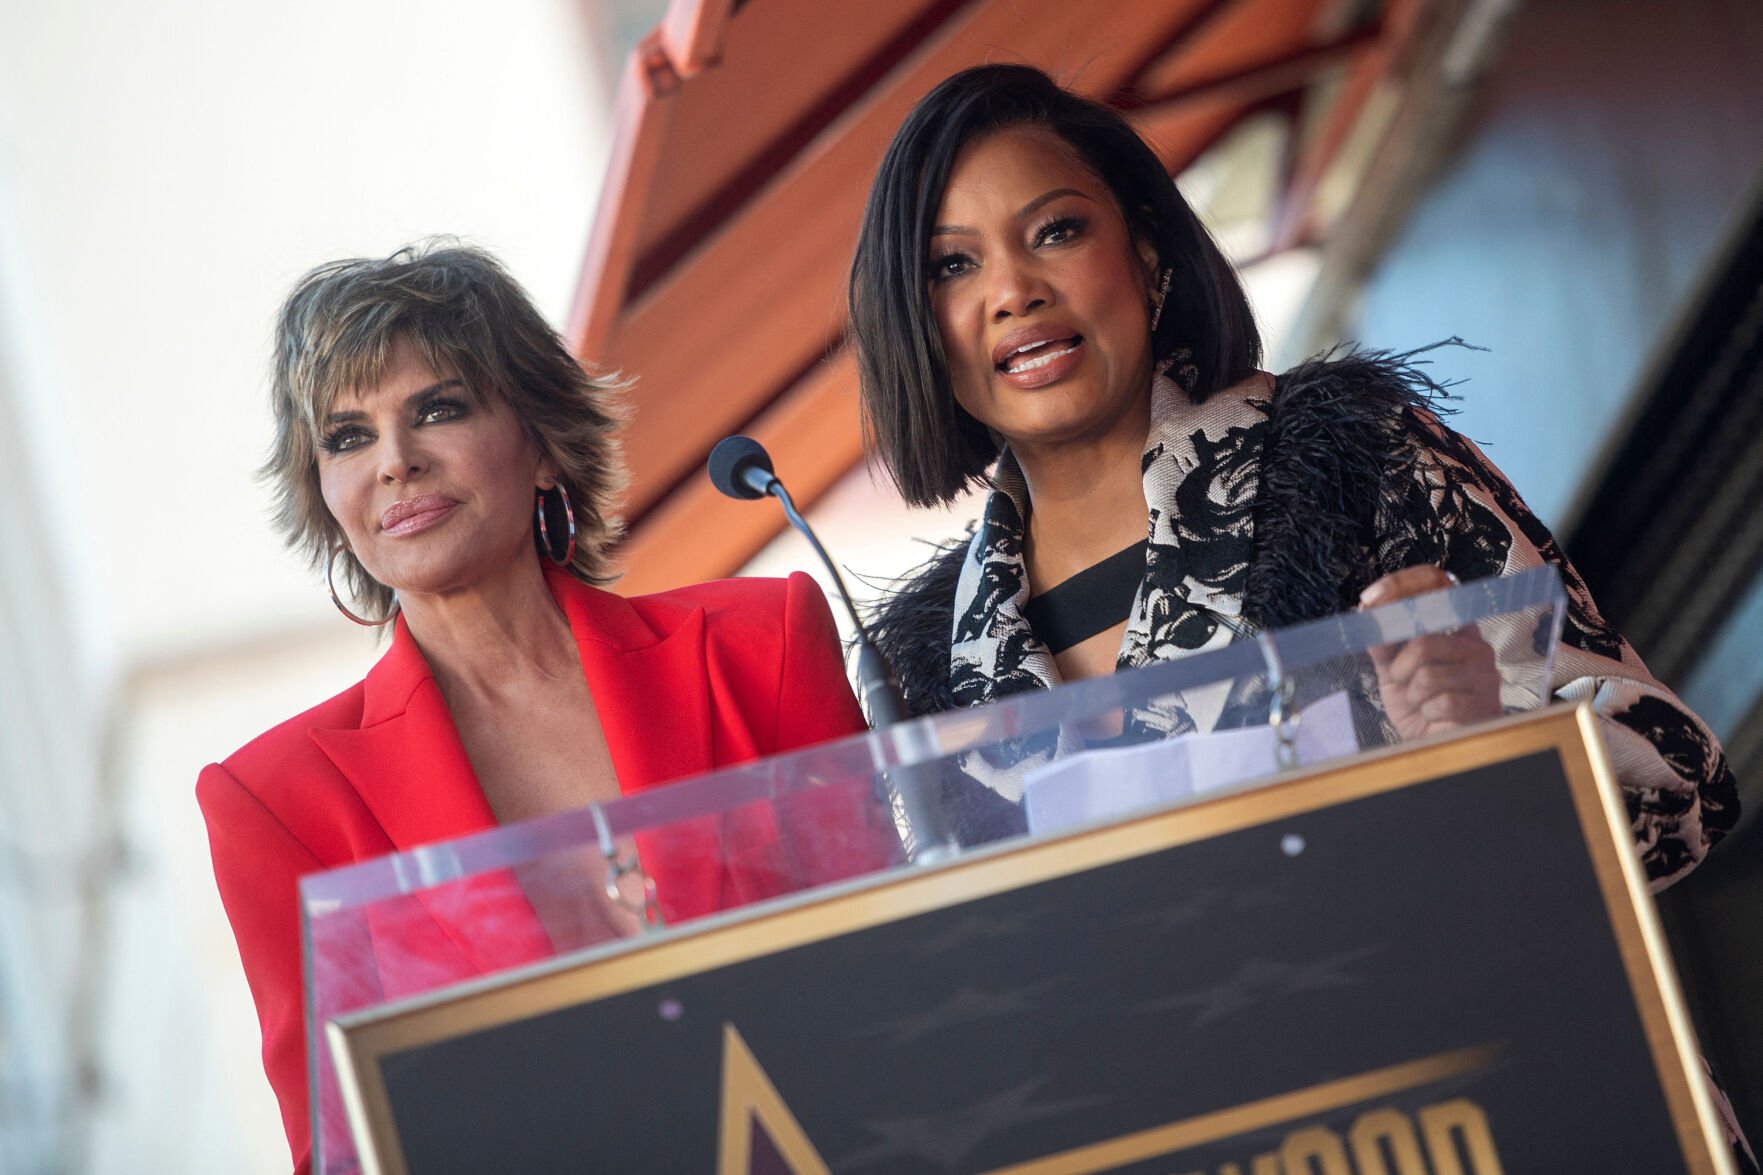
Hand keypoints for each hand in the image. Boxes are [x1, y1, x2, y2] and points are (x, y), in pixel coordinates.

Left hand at [1360, 566, 1501, 740]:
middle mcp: (1475, 644)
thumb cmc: (1418, 704)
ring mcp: (1485, 672)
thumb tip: (1367, 612)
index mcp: (1454, 628)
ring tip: (1422, 702)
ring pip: (1430, 673)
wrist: (1435, 745)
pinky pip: (1442, 700)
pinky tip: (1435, 715)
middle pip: (1424, 639)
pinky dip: (1427, 711)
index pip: (1436, 584)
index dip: (1400, 586)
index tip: (1369, 601)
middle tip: (1404, 682)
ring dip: (1413, 694)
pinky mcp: (1486, 701)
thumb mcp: (1392, 670)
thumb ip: (1382, 642)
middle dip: (1401, 667)